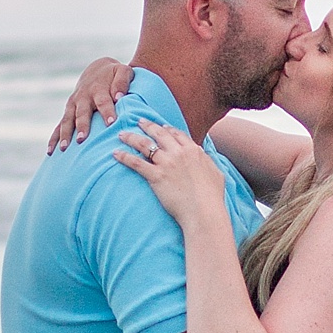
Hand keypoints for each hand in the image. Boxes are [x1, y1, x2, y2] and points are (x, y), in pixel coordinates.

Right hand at [48, 58, 133, 153]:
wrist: (97, 70)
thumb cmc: (113, 75)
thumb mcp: (122, 71)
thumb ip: (122, 82)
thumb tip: (119, 97)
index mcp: (98, 89)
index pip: (103, 101)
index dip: (107, 111)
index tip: (111, 122)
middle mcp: (83, 97)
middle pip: (82, 113)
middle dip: (82, 126)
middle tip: (82, 139)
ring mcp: (73, 105)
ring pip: (68, 120)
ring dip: (65, 134)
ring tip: (64, 148)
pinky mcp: (68, 112)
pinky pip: (59, 126)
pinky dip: (54, 138)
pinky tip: (50, 151)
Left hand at [113, 121, 227, 226]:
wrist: (204, 211)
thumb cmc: (212, 197)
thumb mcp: (216, 173)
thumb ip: (208, 162)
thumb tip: (204, 158)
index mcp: (194, 151)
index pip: (178, 134)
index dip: (168, 129)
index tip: (161, 126)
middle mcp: (179, 153)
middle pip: (159, 134)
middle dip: (148, 126)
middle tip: (139, 121)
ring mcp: (167, 163)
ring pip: (144, 144)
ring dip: (132, 138)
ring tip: (122, 135)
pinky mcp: (156, 176)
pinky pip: (136, 163)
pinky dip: (124, 157)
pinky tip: (116, 154)